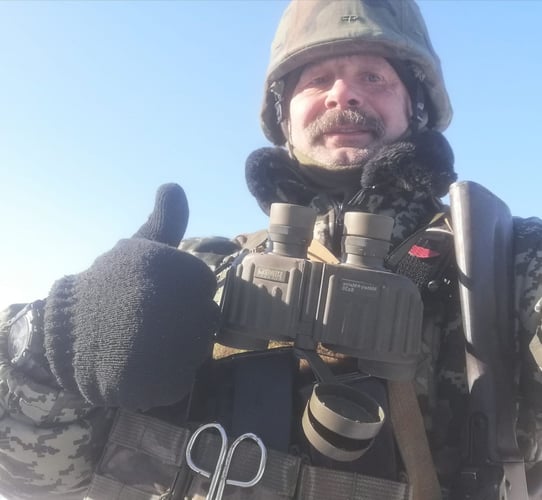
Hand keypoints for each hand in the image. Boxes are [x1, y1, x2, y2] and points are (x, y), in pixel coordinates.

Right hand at [43, 184, 217, 409]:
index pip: (204, 285)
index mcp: (174, 269)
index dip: (181, 290)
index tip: (154, 294)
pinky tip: (140, 365)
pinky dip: (165, 376)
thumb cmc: (110, 287)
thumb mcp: (138, 247)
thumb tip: (174, 186)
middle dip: (181, 318)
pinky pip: (182, 379)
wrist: (66, 333)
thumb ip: (165, 221)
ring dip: (176, 348)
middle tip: (146, 320)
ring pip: (197, 349)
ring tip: (142, 342)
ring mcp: (170, 347)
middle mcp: (176, 306)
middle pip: (205, 318)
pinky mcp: (162, 383)